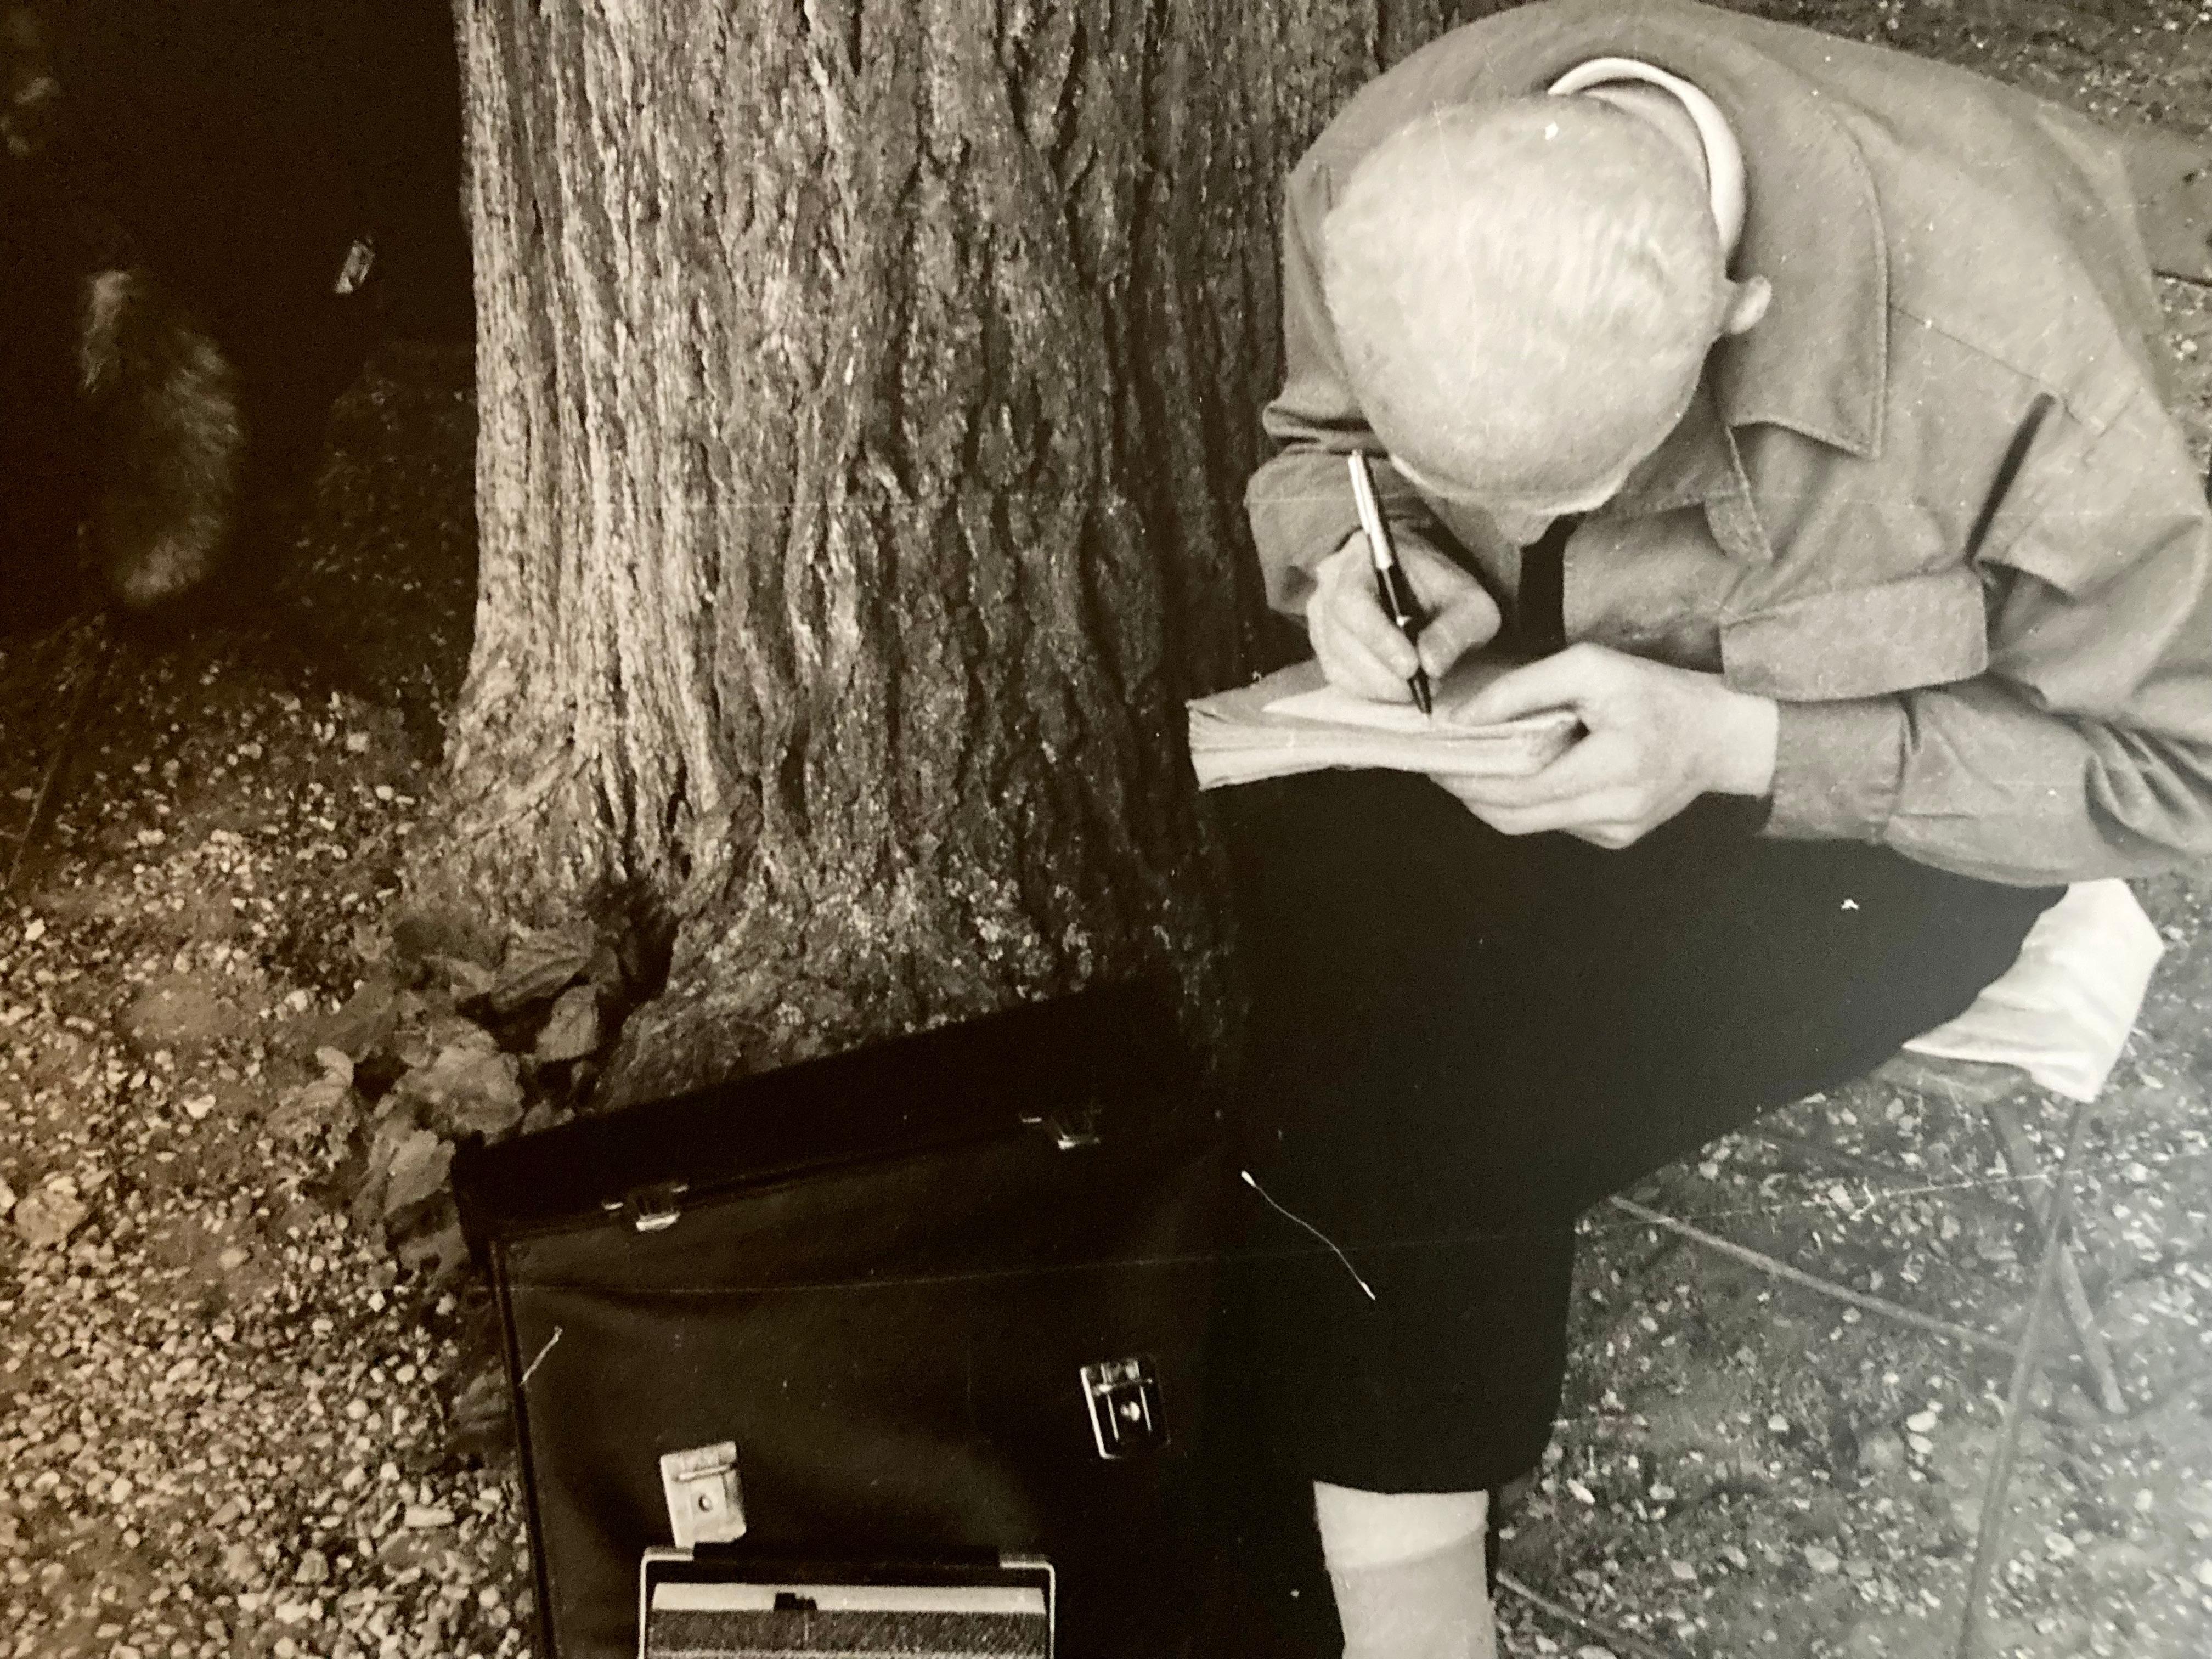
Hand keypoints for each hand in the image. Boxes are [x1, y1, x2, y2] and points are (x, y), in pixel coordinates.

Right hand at [1306, 531, 1500, 701]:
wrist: (1421, 583)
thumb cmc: (1444, 590)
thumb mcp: (1470, 603)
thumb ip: (1457, 629)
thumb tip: (1431, 665)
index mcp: (1360, 556)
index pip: (1352, 599)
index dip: (1378, 637)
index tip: (1411, 667)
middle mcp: (1329, 583)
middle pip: (1341, 637)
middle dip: (1384, 671)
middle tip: (1423, 686)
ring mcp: (1320, 614)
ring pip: (1339, 662)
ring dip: (1381, 684)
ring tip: (1418, 686)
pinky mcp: (1323, 643)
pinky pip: (1339, 676)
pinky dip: (1371, 689)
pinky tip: (1398, 685)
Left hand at [1433, 644, 1778, 847]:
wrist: (1721, 735)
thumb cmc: (1658, 692)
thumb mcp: (1592, 669)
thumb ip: (1524, 690)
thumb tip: (1463, 717)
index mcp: (1614, 767)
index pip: (1518, 789)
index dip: (1469, 778)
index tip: (1436, 758)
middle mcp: (1615, 811)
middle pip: (1513, 818)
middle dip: (1470, 793)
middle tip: (1443, 765)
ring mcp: (1616, 832)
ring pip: (1528, 826)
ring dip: (1495, 799)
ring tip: (1475, 766)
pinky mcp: (1616, 838)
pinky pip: (1555, 823)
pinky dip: (1531, 801)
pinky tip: (1527, 774)